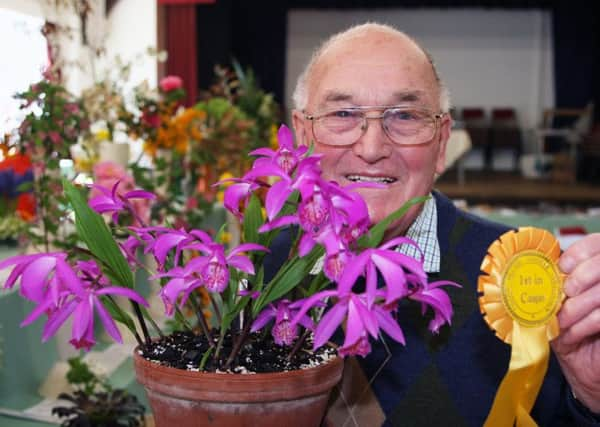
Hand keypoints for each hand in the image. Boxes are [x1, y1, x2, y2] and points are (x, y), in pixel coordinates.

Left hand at [552, 233, 599, 412]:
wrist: (582, 364)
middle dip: (577, 280)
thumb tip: (528, 260)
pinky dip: (583, 326)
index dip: (580, 252)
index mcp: (598, 265)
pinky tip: (571, 334)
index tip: (562, 267)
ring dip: (575, 309)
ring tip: (561, 321)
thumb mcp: (555, 299)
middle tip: (564, 296)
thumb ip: (552, 279)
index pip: (597, 242)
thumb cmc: (567, 327)